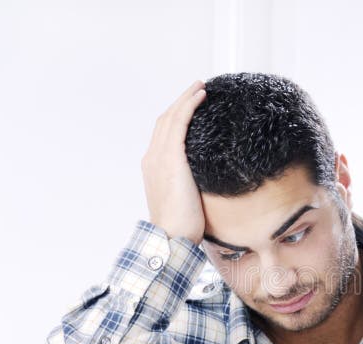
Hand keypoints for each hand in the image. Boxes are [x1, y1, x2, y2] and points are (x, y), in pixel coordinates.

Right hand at [141, 80, 206, 244]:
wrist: (171, 236)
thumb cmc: (182, 227)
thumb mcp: (187, 200)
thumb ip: (192, 185)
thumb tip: (210, 183)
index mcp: (154, 167)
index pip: (164, 134)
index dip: (177, 117)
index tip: (192, 107)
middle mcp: (153, 157)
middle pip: (165, 120)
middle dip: (181, 102)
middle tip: (198, 89)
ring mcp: (159, 156)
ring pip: (172, 117)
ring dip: (186, 98)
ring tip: (201, 87)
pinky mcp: (171, 158)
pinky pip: (179, 123)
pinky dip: (189, 106)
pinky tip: (201, 96)